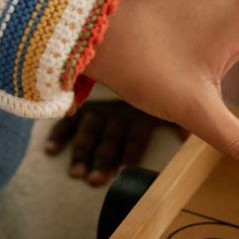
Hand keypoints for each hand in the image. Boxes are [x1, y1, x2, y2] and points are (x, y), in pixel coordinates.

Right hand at [44, 101, 185, 185]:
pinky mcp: (84, 105)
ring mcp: (100, 107)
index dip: (130, 152)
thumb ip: (181, 121)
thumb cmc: (160, 89)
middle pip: (110, 137)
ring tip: (76, 174)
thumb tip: (187, 136)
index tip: (123, 171)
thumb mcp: (174, 104)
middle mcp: (120, 109)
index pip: (136, 135)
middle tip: (95, 181)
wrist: (129, 57)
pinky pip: (69, 119)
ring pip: (89, 130)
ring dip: (82, 153)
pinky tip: (50, 152)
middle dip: (103, 159)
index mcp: (143, 111)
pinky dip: (59, 133)